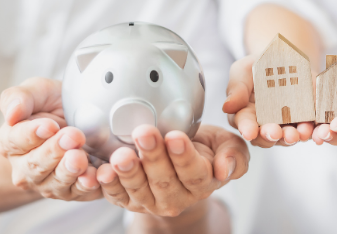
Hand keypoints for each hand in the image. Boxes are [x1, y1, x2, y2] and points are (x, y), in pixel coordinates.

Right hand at [0, 77, 101, 200]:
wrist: (82, 118)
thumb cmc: (54, 104)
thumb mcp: (38, 91)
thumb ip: (20, 97)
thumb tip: (11, 112)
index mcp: (11, 141)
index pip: (15, 141)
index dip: (32, 134)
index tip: (49, 126)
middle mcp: (25, 167)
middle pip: (35, 164)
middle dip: (54, 151)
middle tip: (73, 137)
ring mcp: (47, 182)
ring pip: (54, 182)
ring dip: (69, 171)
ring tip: (81, 158)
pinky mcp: (70, 191)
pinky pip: (77, 192)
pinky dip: (86, 185)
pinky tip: (95, 176)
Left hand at [96, 124, 248, 216]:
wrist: (182, 159)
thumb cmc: (205, 147)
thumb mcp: (227, 144)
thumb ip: (234, 155)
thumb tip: (224, 169)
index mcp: (203, 182)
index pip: (194, 173)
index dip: (183, 156)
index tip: (175, 137)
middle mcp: (177, 197)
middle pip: (164, 180)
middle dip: (153, 157)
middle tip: (144, 133)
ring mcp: (152, 201)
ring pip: (140, 189)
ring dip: (129, 172)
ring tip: (121, 155)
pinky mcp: (129, 201)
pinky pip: (117, 196)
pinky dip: (108, 185)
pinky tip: (102, 172)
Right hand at [223, 55, 313, 146]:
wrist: (288, 58)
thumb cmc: (259, 65)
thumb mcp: (244, 69)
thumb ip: (236, 87)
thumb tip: (227, 107)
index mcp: (246, 114)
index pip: (245, 123)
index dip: (246, 128)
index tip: (249, 132)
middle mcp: (265, 125)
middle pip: (266, 136)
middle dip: (270, 136)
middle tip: (275, 133)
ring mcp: (286, 125)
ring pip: (287, 137)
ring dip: (291, 137)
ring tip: (296, 134)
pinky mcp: (306, 121)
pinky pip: (309, 130)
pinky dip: (311, 132)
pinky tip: (312, 129)